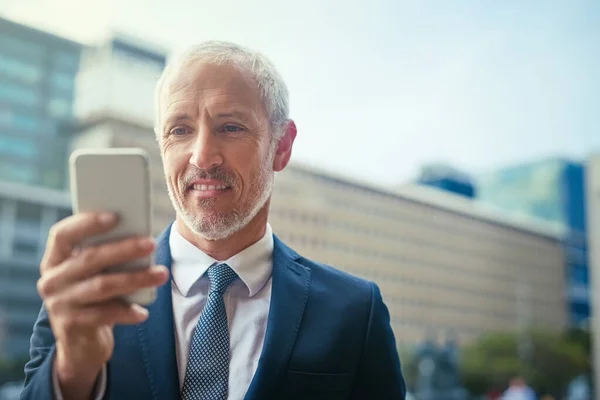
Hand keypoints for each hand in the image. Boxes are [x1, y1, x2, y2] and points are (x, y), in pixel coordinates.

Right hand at [37, 212, 169, 399]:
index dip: (86, 223)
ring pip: (101, 286)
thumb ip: (106, 256)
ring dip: (135, 279)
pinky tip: (143, 312)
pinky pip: (104, 315)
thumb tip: (141, 235)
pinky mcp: (71, 326)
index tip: (115, 215)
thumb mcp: (94, 274)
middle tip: (152, 243)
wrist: (80, 343)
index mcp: (55, 260)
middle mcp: (52, 280)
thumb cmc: (94, 297)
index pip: (62, 234)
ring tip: (161, 274)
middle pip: (89, 259)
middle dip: (124, 249)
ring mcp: (58, 304)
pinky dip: (127, 312)